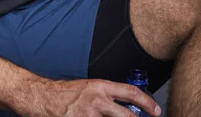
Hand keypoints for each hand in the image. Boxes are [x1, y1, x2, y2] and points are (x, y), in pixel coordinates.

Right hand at [24, 77, 160, 116]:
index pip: (131, 93)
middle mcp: (98, 101)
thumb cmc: (66, 93)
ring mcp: (89, 116)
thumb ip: (108, 96)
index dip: (147, 102)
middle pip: (128, 116)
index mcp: (101, 87)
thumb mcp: (89, 88)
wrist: (44, 98)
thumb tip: (127, 106)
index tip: (156, 111)